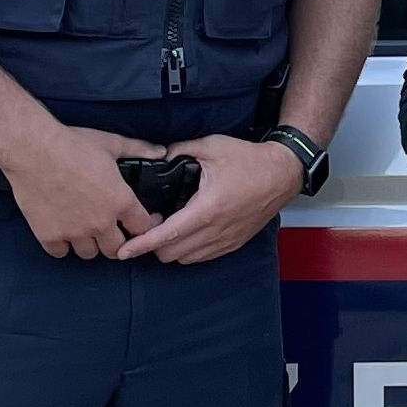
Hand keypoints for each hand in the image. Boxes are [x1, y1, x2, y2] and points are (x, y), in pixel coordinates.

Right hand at [6, 122, 155, 259]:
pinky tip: (62, 233)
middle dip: (117, 241)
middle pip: (117, 249)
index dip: (144, 226)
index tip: (138, 222)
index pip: (143, 228)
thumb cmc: (70, 145)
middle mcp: (100, 222)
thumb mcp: (111, 144)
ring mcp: (74, 231)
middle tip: (112, 231)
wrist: (32, 149)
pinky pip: (60, 252)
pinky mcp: (49, 235)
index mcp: (120, 202)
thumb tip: (160, 152)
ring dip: (90, 244)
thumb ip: (139, 150)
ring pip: (89, 253)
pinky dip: (62, 245)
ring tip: (86, 231)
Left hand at [121, 134, 298, 264]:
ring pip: (186, 259)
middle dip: (154, 245)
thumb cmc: (250, 161)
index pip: (166, 235)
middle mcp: (216, 230)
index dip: (141, 244)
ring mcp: (226, 240)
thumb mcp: (212, 146)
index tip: (124, 250)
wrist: (283, 174)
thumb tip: (158, 155)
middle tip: (150, 225)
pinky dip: (189, 251)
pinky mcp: (234, 243)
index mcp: (207, 208)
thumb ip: (180, 150)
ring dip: (172, 249)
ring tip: (168, 229)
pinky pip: (203, 258)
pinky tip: (187, 234)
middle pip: (171, 254)